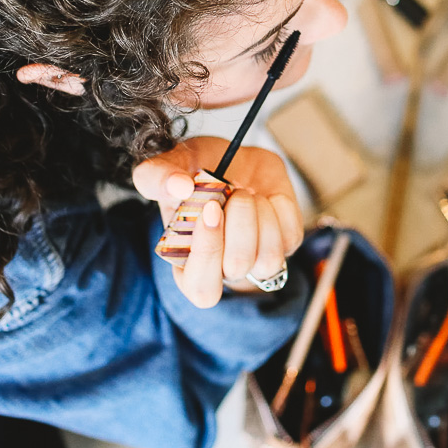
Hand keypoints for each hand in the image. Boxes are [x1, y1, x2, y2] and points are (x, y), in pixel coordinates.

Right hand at [131, 137, 304, 307]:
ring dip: (258, 216)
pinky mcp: (286, 243)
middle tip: (232, 194)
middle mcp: (225, 270)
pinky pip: (290, 237)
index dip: (208, 251)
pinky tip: (264, 197)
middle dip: (238, 227)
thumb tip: (179, 187)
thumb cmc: (197, 172)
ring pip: (268, 259)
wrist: (234, 159)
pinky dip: (279, 209)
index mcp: (189, 265)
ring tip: (244, 194)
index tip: (210, 208)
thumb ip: (157, 176)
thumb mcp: (170, 168)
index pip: (201, 287)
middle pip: (237, 269)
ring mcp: (259, 260)